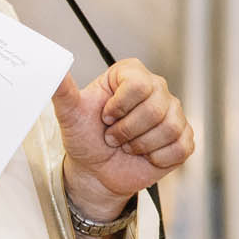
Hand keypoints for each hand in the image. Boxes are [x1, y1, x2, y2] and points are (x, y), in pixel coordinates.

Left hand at [52, 58, 192, 217]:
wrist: (97, 170)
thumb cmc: (86, 138)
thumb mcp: (70, 113)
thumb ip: (62, 89)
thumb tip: (54, 67)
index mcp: (132, 74)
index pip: (138, 84)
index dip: (118, 107)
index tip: (105, 116)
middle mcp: (157, 89)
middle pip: (154, 108)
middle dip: (127, 131)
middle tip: (113, 137)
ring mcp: (174, 113)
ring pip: (169, 128)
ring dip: (140, 145)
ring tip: (128, 145)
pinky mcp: (183, 138)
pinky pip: (180, 147)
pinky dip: (157, 158)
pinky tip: (145, 155)